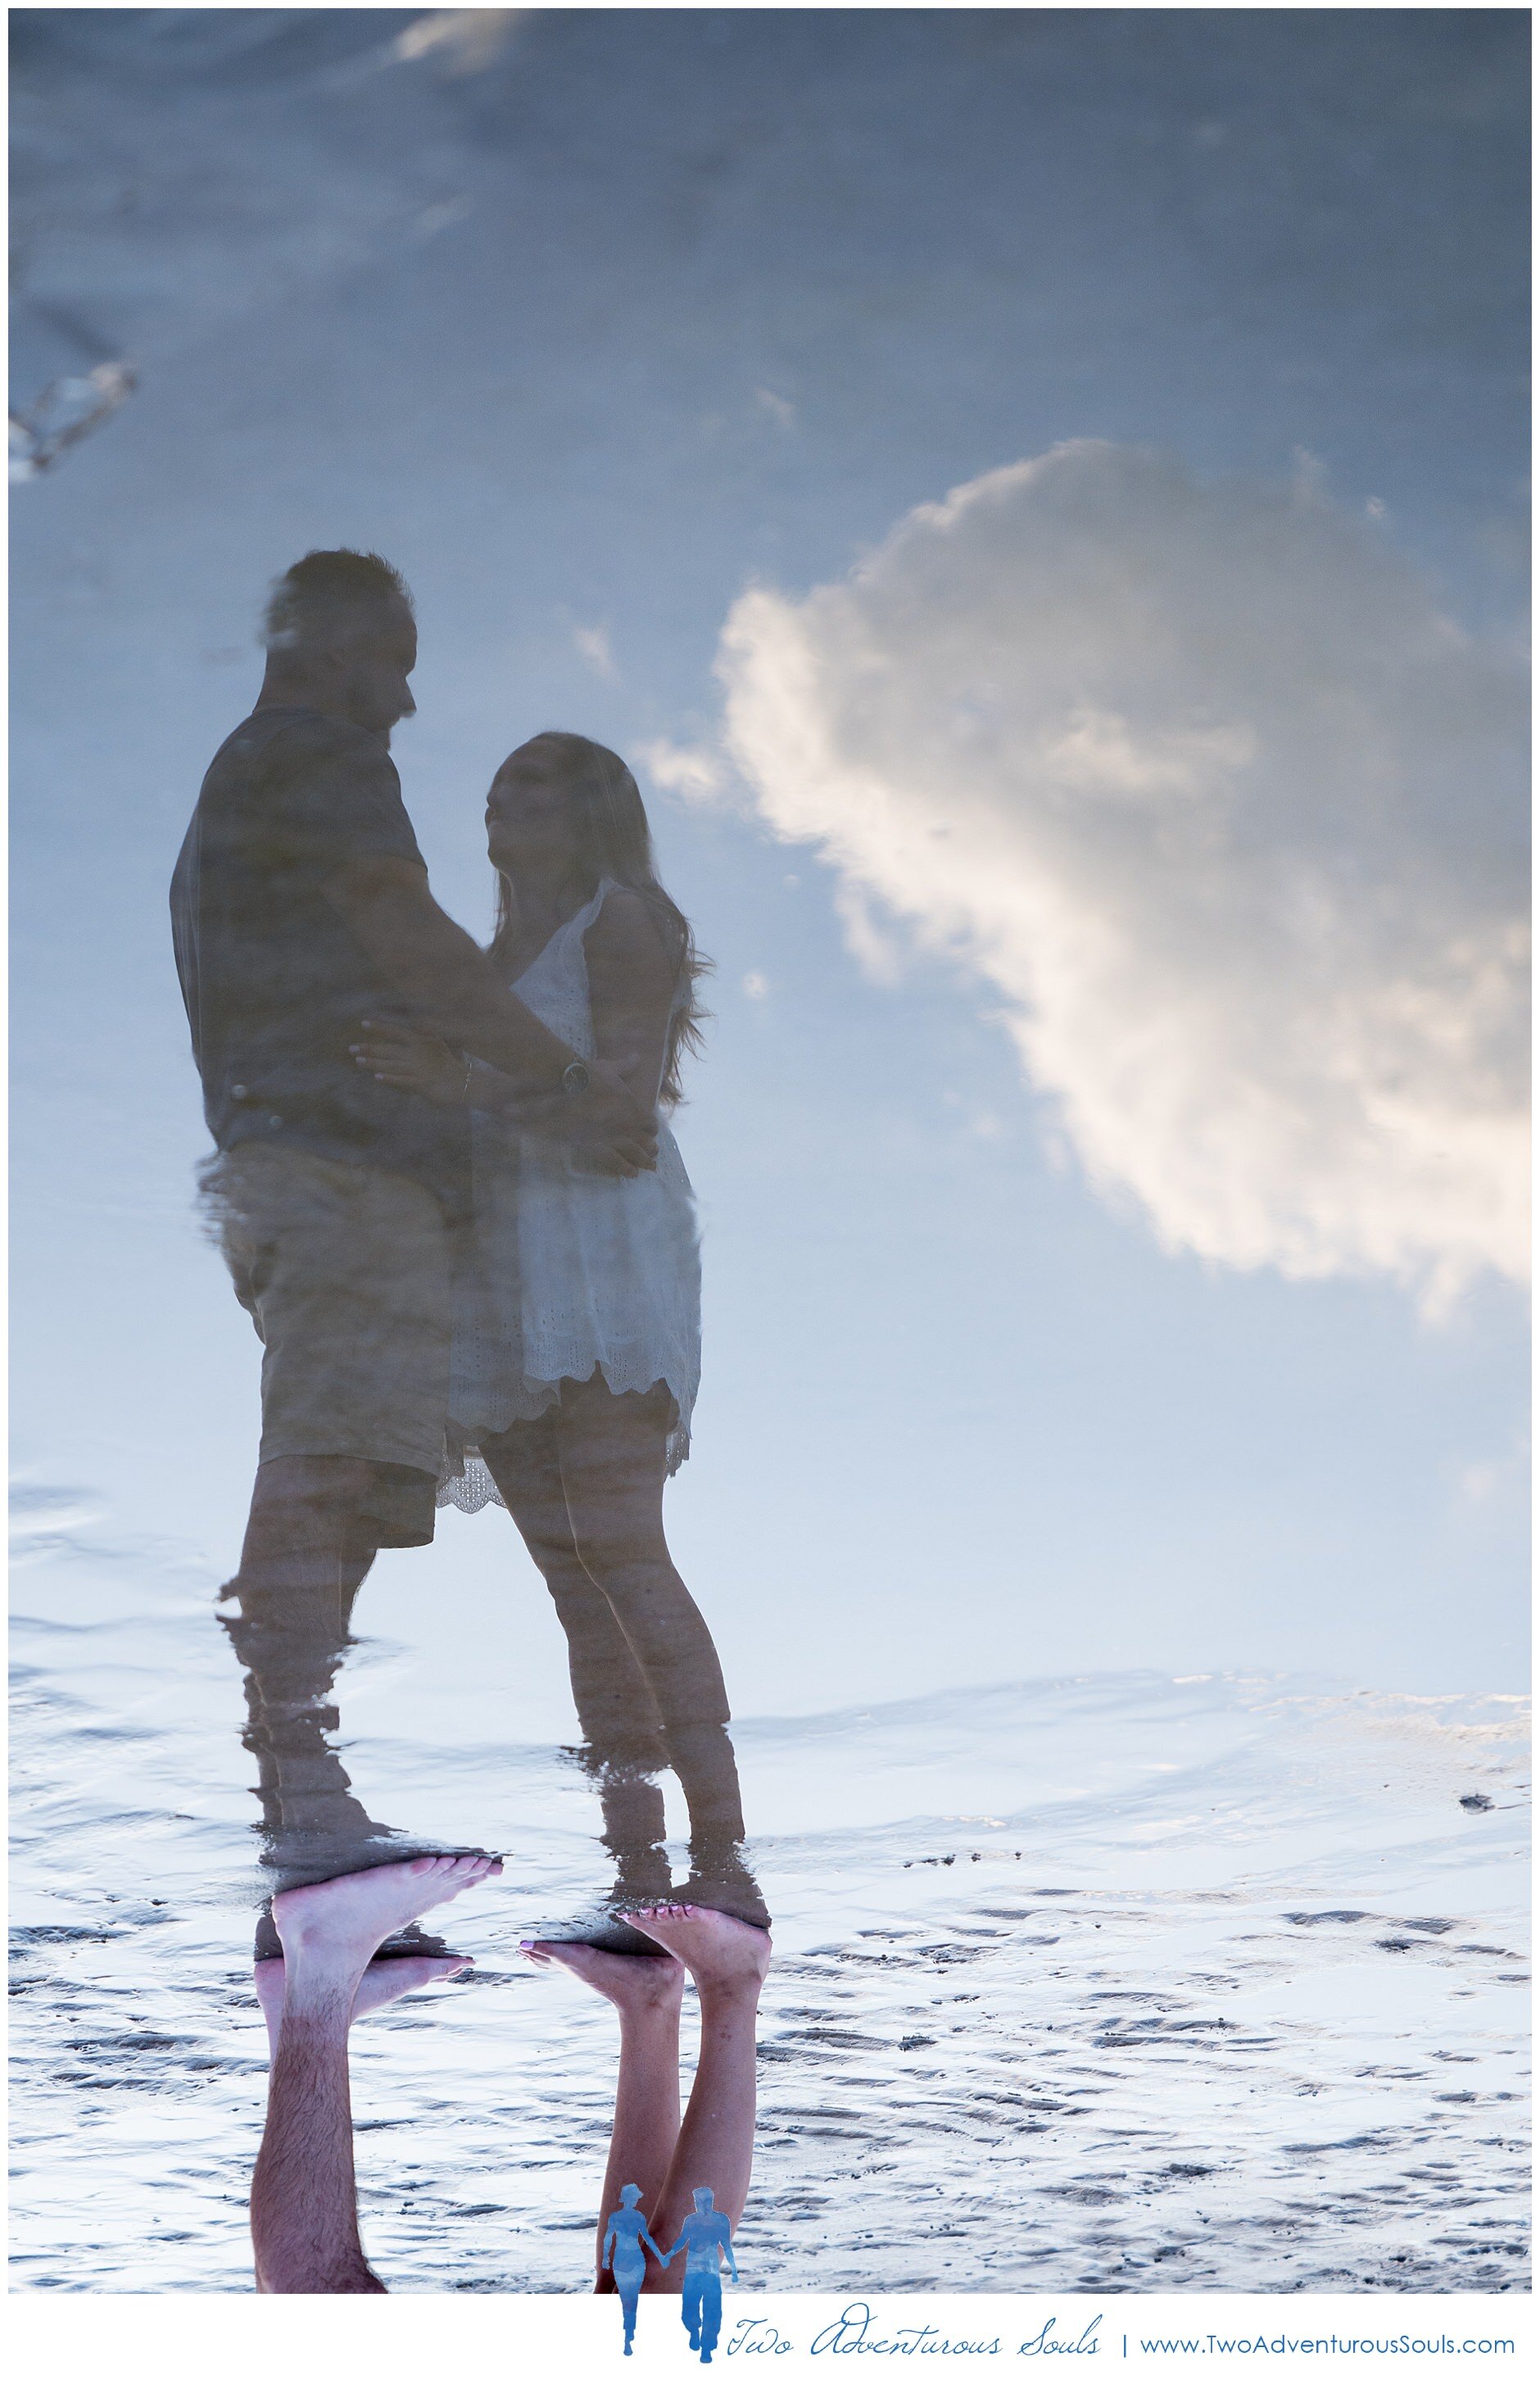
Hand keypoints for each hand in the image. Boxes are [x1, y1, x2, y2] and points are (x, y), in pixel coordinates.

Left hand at [349, 1023, 466, 1106]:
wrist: (461, 1082)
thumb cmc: (445, 1062)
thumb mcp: (435, 1042)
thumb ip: (421, 1032)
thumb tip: (413, 1020)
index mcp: (420, 1041)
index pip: (395, 1032)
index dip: (379, 1028)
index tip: (363, 1024)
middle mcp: (417, 1053)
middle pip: (388, 1049)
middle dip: (369, 1048)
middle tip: (351, 1048)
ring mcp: (418, 1069)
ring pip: (391, 1065)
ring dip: (373, 1063)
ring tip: (358, 1061)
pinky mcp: (421, 1084)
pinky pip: (402, 1081)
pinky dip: (389, 1079)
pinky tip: (376, 1078)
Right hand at [554, 1056, 658, 1175]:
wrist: (567, 1088)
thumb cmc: (589, 1075)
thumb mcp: (610, 1068)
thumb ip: (626, 1066)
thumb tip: (637, 1056)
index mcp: (635, 1107)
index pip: (651, 1124)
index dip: (651, 1129)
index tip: (650, 1132)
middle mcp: (630, 1125)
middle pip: (648, 1142)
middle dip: (650, 1148)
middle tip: (653, 1154)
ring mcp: (616, 1138)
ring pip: (637, 1155)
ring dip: (645, 1162)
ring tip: (650, 1168)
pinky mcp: (600, 1148)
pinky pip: (618, 1163)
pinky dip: (627, 1169)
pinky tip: (632, 1174)